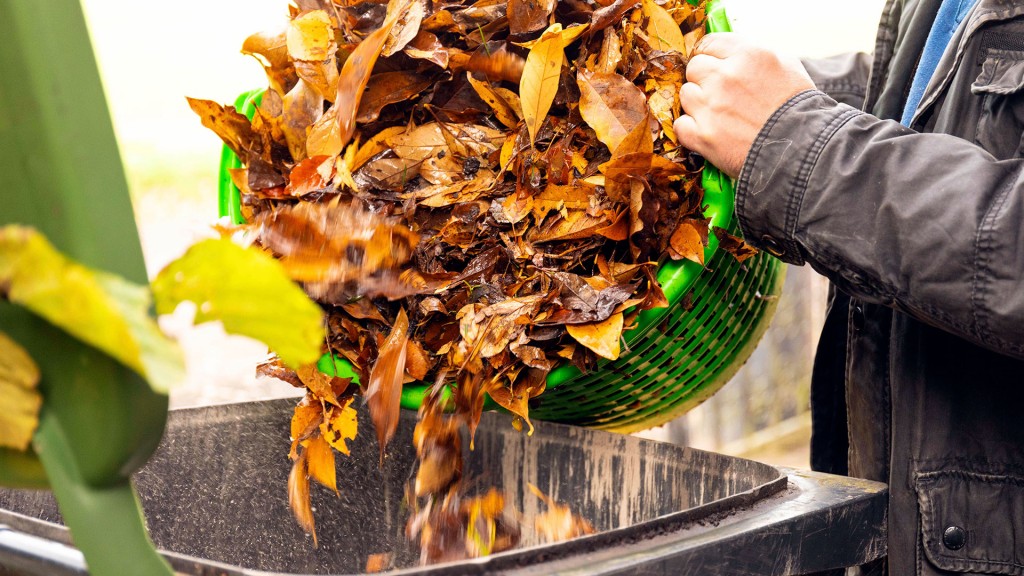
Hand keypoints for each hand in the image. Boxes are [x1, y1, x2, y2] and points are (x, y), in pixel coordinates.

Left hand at [673, 33, 814, 177]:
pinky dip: (691, 130)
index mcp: (748, 55)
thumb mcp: (786, 66)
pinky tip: (709, 133)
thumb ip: (753, 55)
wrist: (802, 151)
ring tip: (720, 117)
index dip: (711, 56)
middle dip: (704, 79)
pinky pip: (681, 125)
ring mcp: (711, 106)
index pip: (709, 44)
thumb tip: (730, 53)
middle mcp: (726, 77)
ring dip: (698, 104)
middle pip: (694, 68)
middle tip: (720, 95)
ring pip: (686, 95)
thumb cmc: (799, 109)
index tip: (713, 66)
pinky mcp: (703, 135)